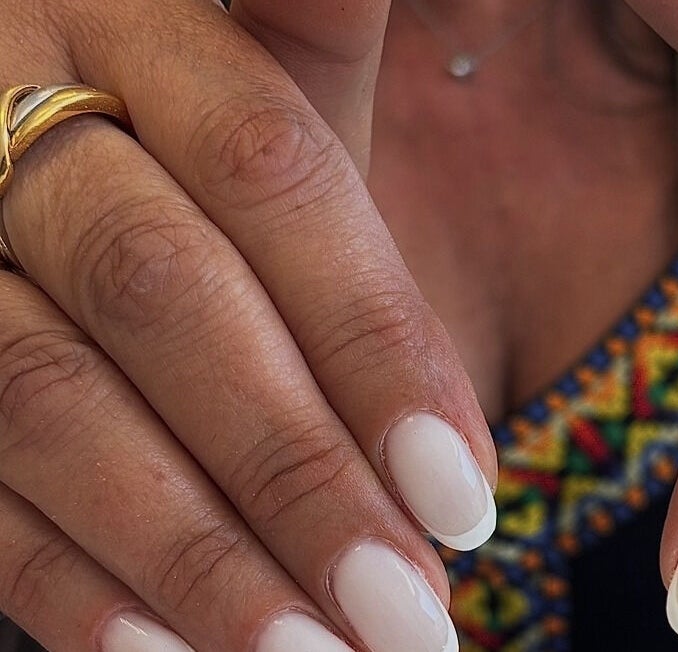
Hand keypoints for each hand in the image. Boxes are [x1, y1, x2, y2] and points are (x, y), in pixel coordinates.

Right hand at [0, 2, 496, 650]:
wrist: (53, 150)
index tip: (463, 497)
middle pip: (163, 292)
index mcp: (146, 36)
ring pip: (50, 398)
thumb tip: (471, 281)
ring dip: (191, 552)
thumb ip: (350, 170)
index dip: (375, 342)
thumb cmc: (205, 150)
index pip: (275, 177)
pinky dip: (69, 583)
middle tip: (405, 613)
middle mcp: (18, 116)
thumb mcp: (284, 106)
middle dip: (293, 469)